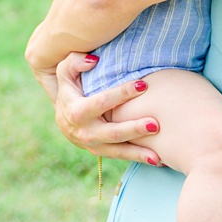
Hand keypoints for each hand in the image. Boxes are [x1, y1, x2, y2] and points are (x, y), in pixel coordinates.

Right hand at [45, 55, 160, 163]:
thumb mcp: (65, 73)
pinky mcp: (101, 152)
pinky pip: (121, 157)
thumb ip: (75, 62)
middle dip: (134, 129)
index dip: (122, 93)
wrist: (63, 119)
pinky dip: (138, 159)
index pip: (102, 101)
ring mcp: (92, 145)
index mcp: (76, 110)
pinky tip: (158, 160)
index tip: (143, 85)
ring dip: (138, 152)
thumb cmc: (70, 90)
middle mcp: (84, 131)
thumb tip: (94, 60)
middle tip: (155, 124)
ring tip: (158, 154)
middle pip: (112, 132)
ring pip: (118, 151)